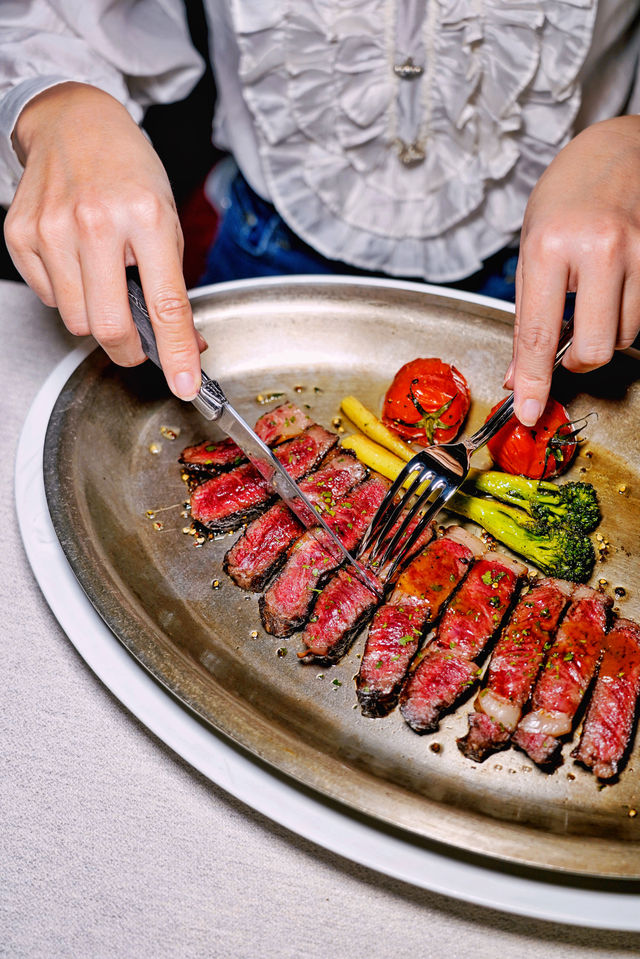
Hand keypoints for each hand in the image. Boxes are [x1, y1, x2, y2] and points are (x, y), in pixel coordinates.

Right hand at [5, 82, 204, 399]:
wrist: (74, 122)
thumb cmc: (127, 172)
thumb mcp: (166, 220)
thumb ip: (173, 285)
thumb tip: (185, 345)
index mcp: (144, 217)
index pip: (164, 305)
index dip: (175, 353)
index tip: (184, 384)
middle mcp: (95, 222)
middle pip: (107, 326)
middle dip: (127, 349)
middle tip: (137, 342)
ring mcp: (52, 228)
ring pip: (75, 320)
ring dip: (95, 317)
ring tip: (104, 279)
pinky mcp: (20, 234)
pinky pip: (49, 297)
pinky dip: (68, 293)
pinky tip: (77, 261)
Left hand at [506, 115, 639, 424]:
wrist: (619, 147)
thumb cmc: (567, 195)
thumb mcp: (530, 248)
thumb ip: (527, 314)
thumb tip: (519, 375)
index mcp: (550, 246)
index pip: (539, 334)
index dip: (534, 382)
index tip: (529, 411)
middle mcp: (600, 248)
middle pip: (596, 348)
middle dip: (579, 362)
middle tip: (568, 347)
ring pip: (626, 335)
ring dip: (606, 334)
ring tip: (593, 299)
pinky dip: (627, 316)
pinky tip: (615, 289)